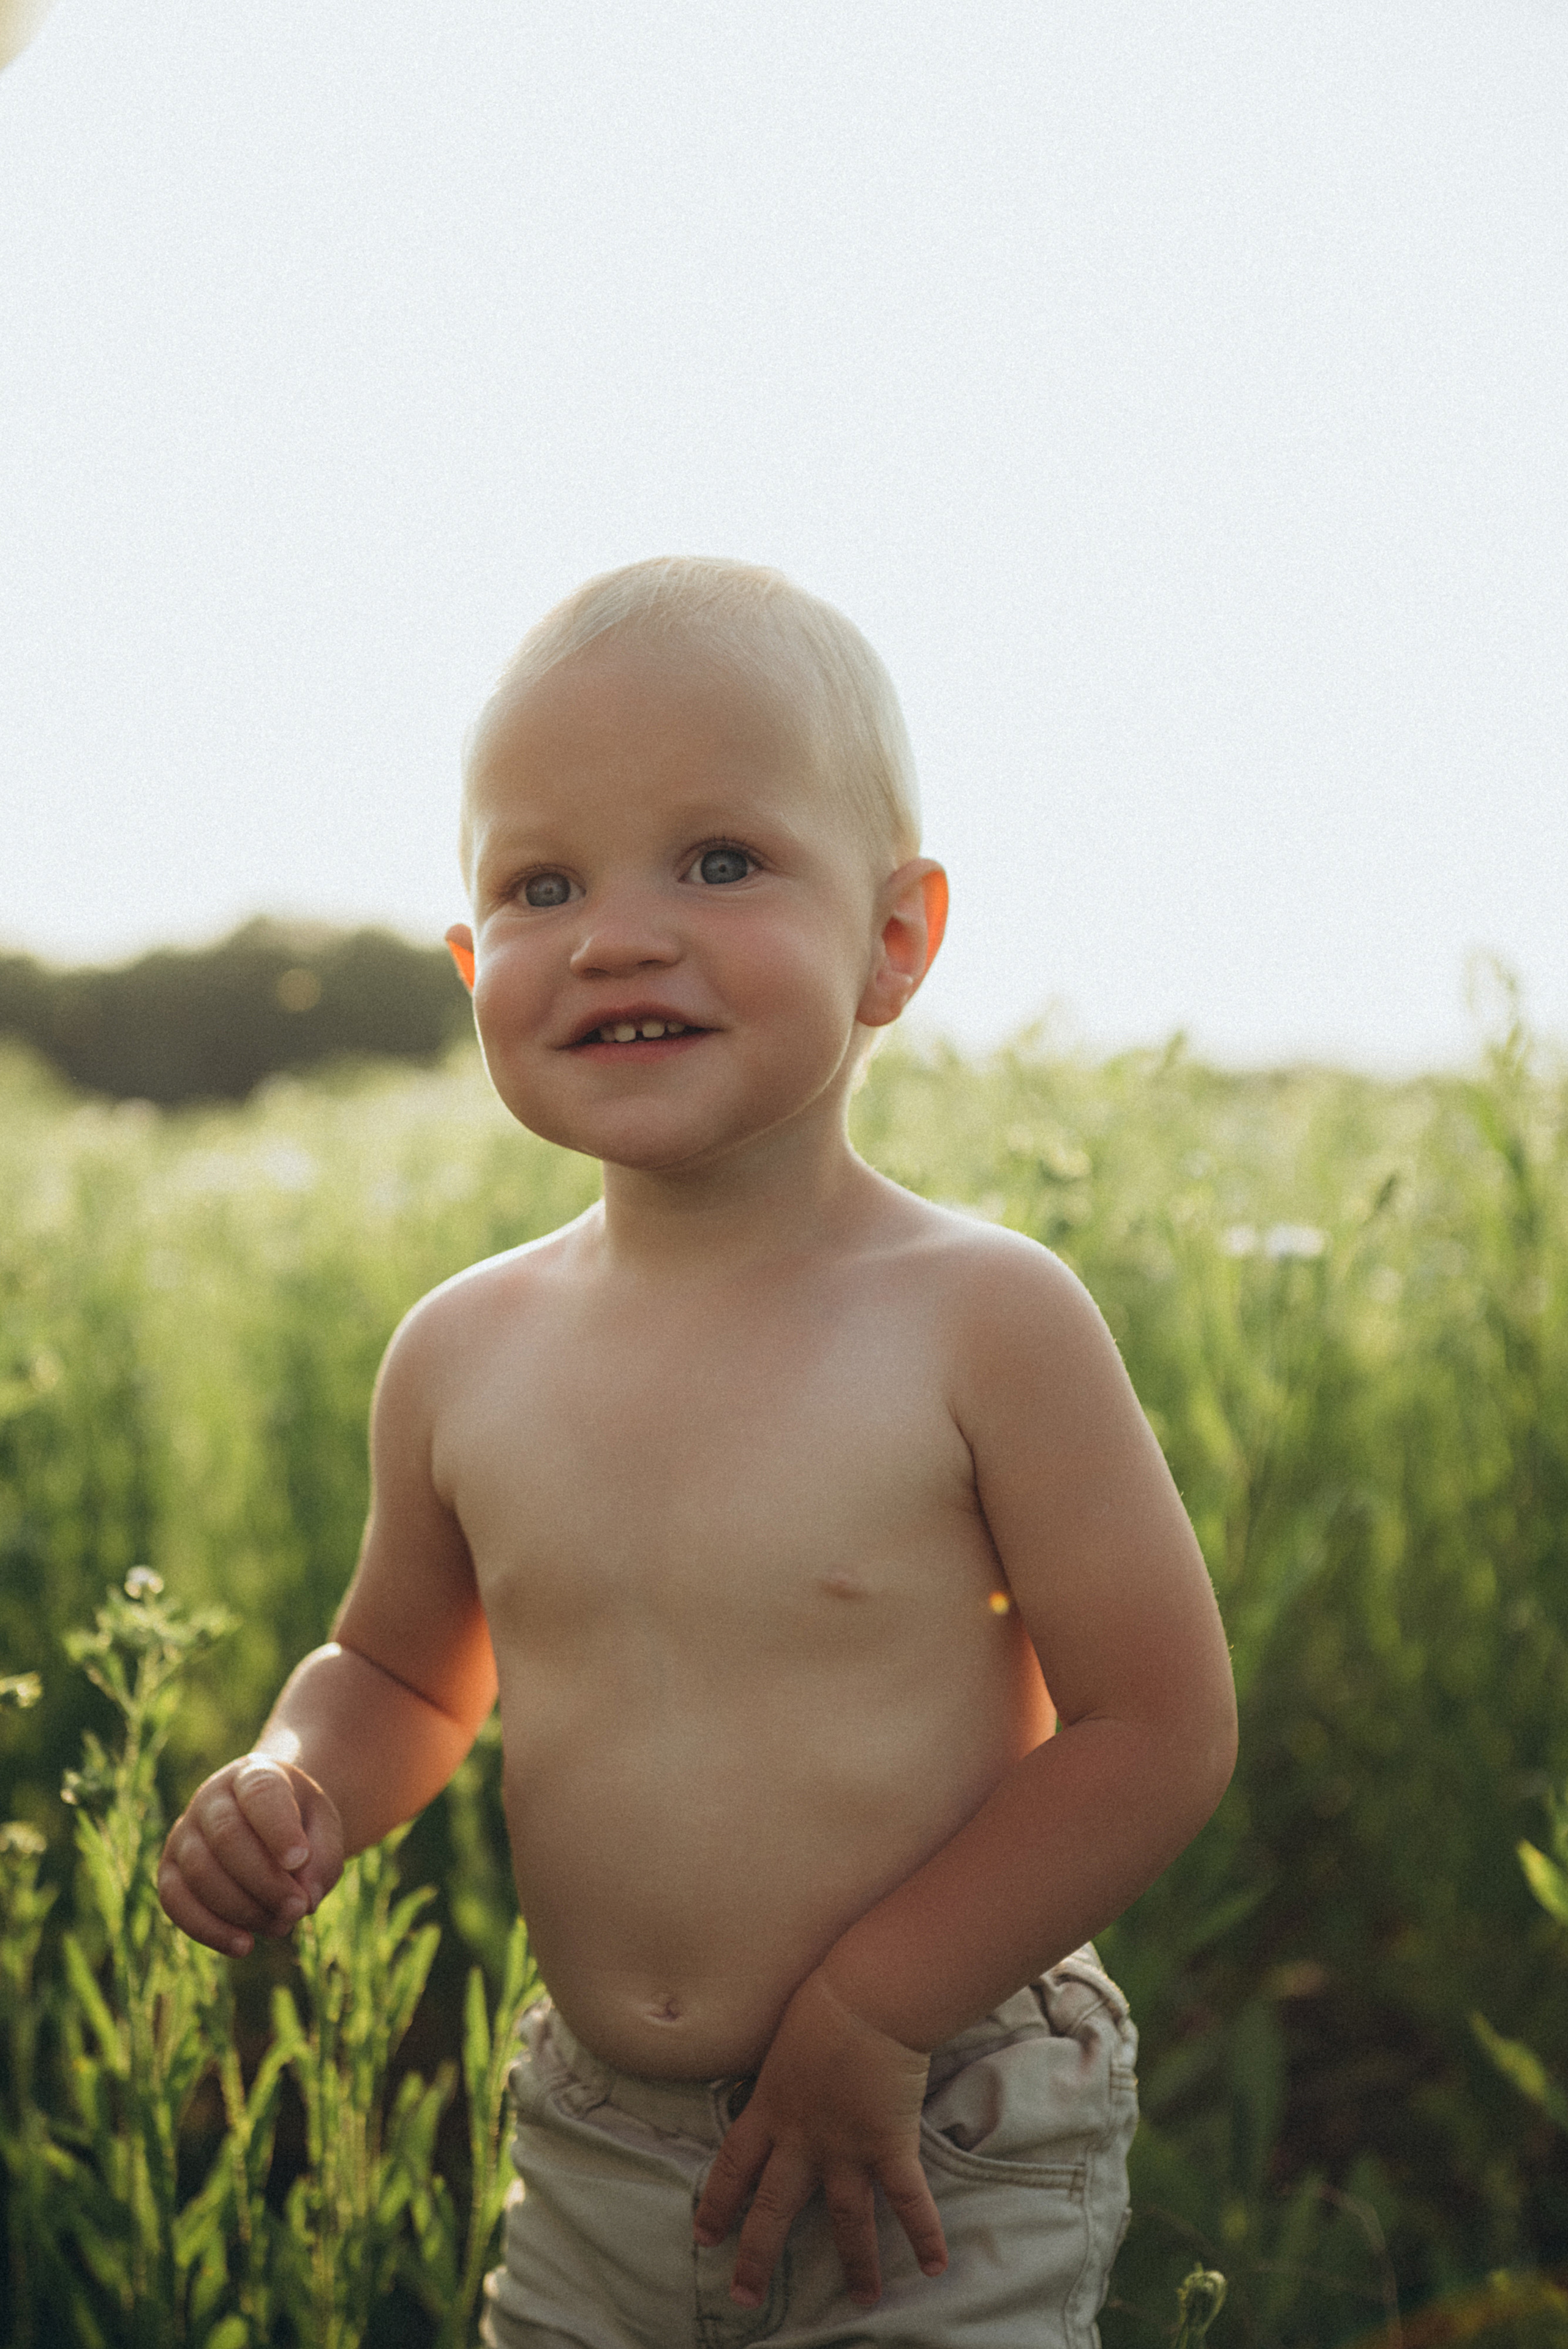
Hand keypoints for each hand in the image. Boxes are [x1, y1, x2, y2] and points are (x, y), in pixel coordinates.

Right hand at [157, 1755, 344, 1956]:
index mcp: (255, 1773)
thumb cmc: (300, 1822)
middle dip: (264, 1881)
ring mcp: (184, 1833)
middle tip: (298, 1909)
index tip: (298, 1860)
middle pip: (226, 1836)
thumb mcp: (324, 1828)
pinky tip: (244, 1946)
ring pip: (200, 1872)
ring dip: (242, 1908)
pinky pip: (175, 1901)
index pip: (260, 1794)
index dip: (277, 1828)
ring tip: (281, 1926)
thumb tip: (305, 1902)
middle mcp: (211, 1798)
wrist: (268, 1821)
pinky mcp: (169, 1870)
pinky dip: (208, 1929)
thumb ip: (324, 1860)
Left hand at [692, 1968, 947, 2309]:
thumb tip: (783, 2070)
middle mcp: (801, 2140)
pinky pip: (908, 2200)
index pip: (732, 2167)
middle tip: (744, 2298)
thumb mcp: (782, 2038)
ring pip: (844, 2220)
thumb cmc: (823, 2000)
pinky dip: (924, 2234)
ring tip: (862, 2300)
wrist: (865, 1998)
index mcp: (769, 2109)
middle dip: (757, 2257)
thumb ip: (781, 2068)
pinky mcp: (888, 2144)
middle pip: (773, 2209)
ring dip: (855, 2263)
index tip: (704, 2236)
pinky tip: (934, 2267)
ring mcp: (845, 2148)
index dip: (717, 2203)